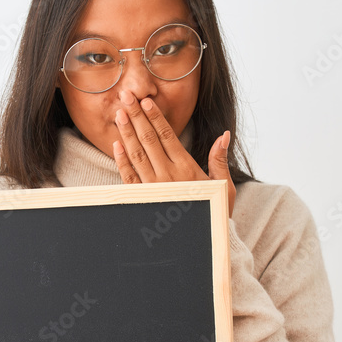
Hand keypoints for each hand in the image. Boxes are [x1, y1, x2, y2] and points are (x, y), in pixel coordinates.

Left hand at [112, 94, 235, 217]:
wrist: (199, 244)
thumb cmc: (213, 212)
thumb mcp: (222, 187)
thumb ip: (220, 160)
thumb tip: (224, 135)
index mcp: (187, 169)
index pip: (167, 137)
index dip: (155, 117)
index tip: (146, 101)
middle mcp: (168, 177)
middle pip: (149, 140)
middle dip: (136, 117)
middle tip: (126, 97)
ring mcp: (153, 189)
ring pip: (136, 155)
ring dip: (126, 133)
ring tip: (119, 114)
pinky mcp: (142, 200)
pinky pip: (129, 178)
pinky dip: (121, 161)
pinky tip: (117, 145)